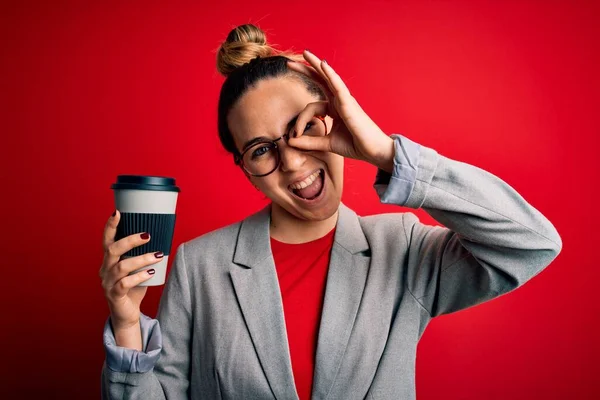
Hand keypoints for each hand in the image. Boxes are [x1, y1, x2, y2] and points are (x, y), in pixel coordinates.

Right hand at [99, 210, 162, 329]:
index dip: (110, 226)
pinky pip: (124, 284)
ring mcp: (108, 283)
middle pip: (112, 249)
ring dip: (141, 259)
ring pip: (121, 266)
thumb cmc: (133, 287)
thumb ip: (142, 255)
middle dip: (130, 240)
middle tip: (148, 235)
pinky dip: (138, 276)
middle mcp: (105, 269)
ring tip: (157, 255)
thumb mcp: (137, 268)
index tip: (117, 212)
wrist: (127, 314)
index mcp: (109, 260)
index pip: (107, 240)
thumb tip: (163, 236)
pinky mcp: (114, 295)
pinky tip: (150, 273)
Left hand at [286, 50, 394, 171]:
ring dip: (316, 65)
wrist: (373, 151)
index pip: (311, 106)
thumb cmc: (355, 145)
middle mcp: (339, 101)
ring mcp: (344, 100)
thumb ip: (309, 142)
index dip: (300, 120)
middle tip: (289, 63)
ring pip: (328, 78)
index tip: (293, 135)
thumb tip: (290, 141)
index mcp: (334, 109)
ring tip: (305, 53)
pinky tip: (322, 65)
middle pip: (320, 81)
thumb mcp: (327, 144)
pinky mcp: (349, 103)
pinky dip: (330, 74)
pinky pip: (338, 85)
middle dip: (305, 71)